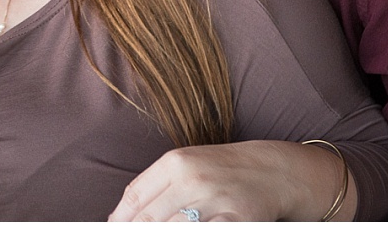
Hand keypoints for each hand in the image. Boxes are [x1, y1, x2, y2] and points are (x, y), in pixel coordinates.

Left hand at [107, 139, 355, 221]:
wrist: (276, 170)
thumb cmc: (224, 169)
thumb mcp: (187, 166)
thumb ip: (155, 188)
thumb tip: (121, 217)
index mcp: (176, 162)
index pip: (134, 198)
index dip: (119, 220)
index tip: (112, 230)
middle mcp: (193, 179)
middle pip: (149, 219)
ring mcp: (216, 201)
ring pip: (172, 229)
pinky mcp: (238, 221)